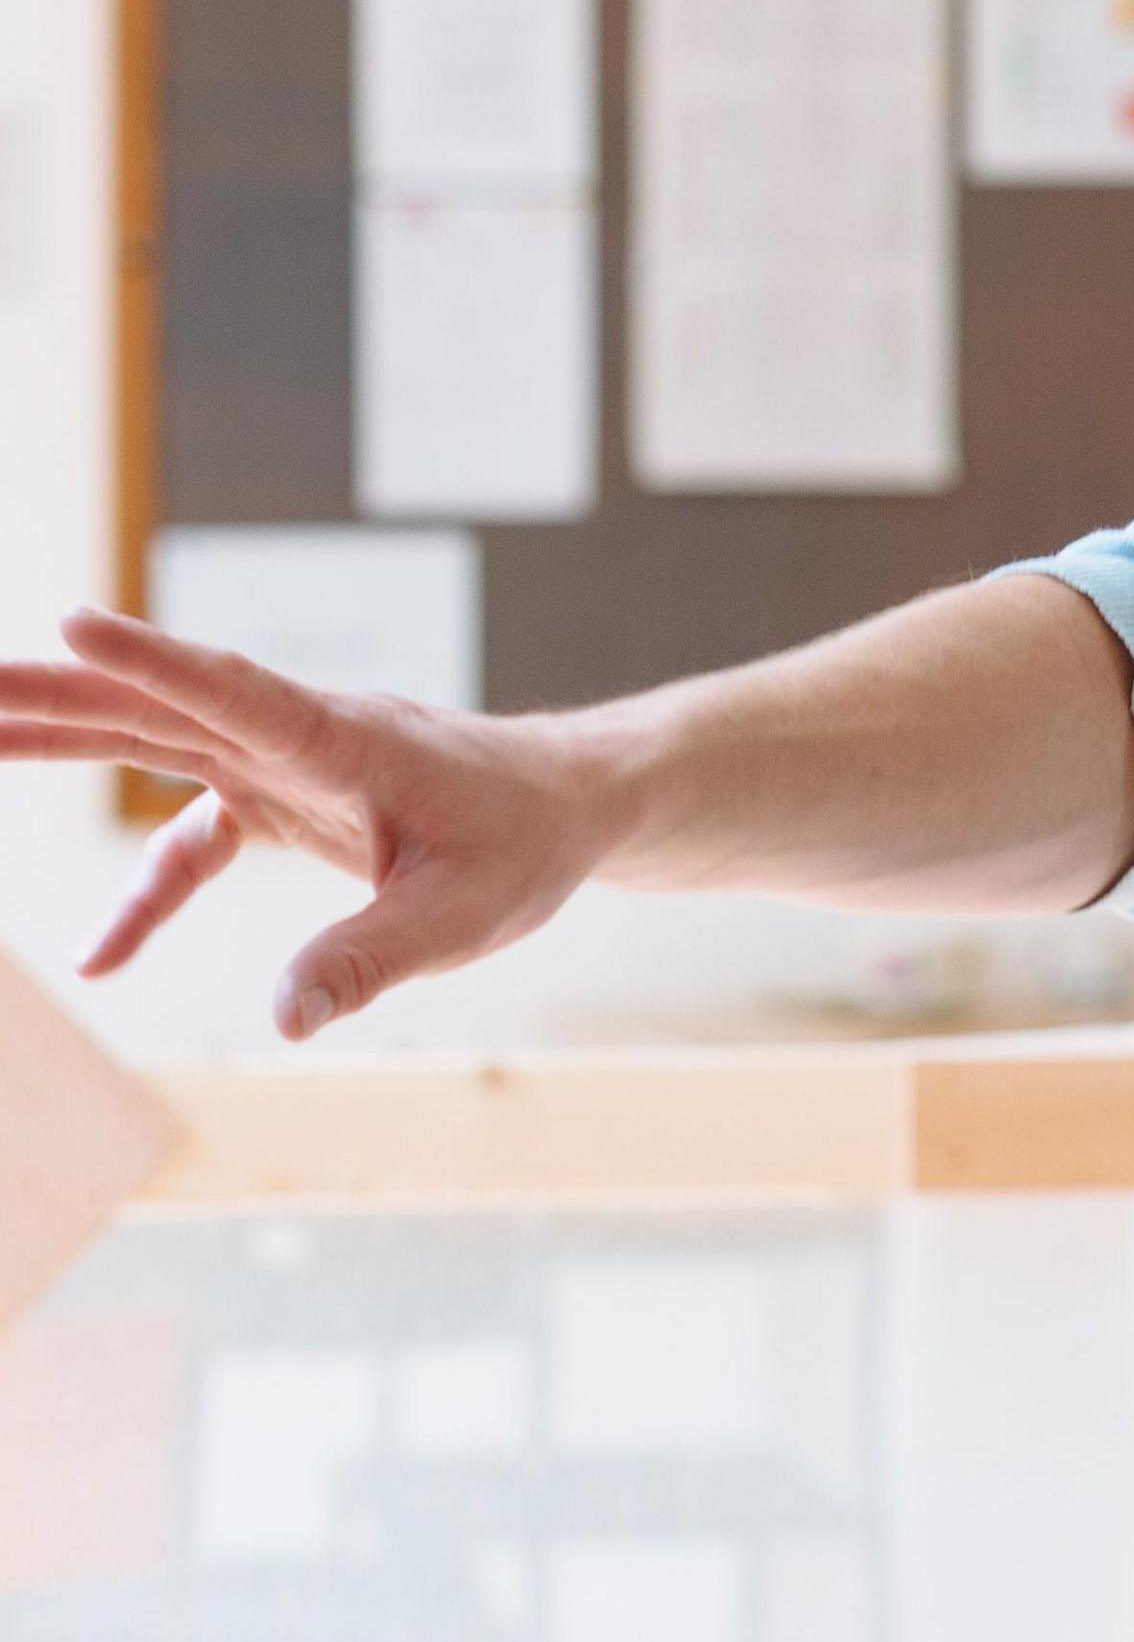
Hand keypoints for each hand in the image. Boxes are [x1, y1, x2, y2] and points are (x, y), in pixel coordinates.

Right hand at [0, 608, 630, 1038]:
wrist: (568, 805)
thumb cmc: (526, 844)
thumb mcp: (465, 914)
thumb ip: (371, 959)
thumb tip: (283, 1022)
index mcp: (345, 739)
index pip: (235, 689)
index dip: (153, 660)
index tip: (73, 620)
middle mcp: (299, 734)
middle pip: (159, 706)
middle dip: (56, 693)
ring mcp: (282, 761)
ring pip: (154, 741)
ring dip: (61, 737)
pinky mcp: (281, 797)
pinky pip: (191, 842)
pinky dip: (147, 891)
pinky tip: (101, 960)